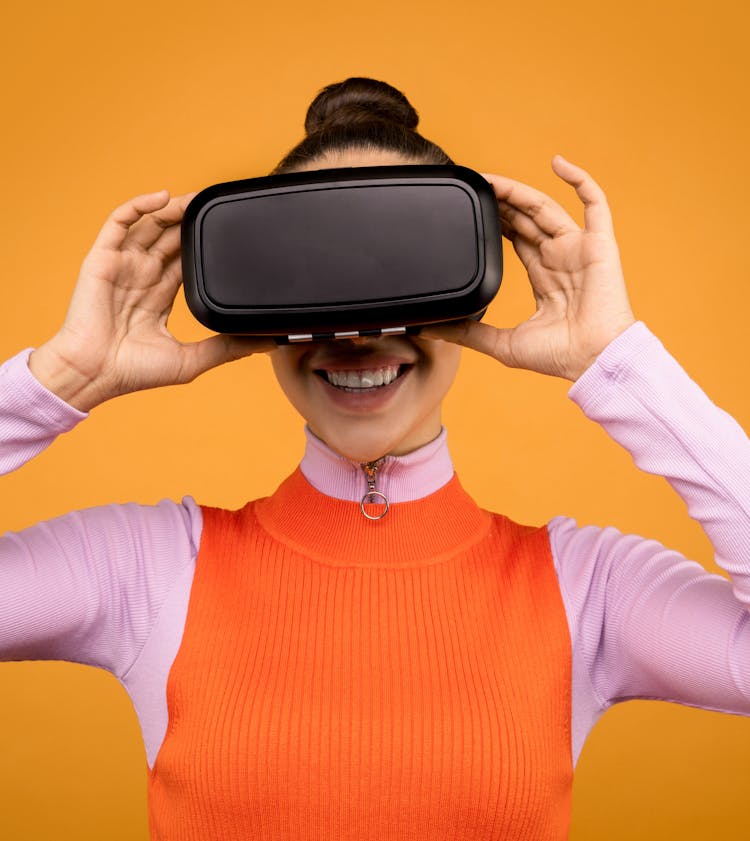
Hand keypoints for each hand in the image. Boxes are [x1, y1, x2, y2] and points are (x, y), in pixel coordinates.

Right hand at [29, 190, 273, 410]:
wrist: (94, 374)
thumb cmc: (134, 372)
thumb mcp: (192, 360)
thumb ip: (228, 348)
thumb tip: (267, 343)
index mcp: (159, 295)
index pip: (186, 260)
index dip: (204, 244)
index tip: (229, 233)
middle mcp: (141, 276)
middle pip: (171, 237)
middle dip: (192, 220)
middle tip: (217, 205)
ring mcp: (122, 265)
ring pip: (150, 225)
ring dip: (173, 209)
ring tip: (197, 197)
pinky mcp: (103, 259)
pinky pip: (120, 222)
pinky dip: (140, 206)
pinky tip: (163, 198)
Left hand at [423, 156, 635, 380]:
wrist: (594, 361)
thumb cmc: (559, 356)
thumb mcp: (502, 344)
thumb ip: (467, 333)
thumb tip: (430, 330)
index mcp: (543, 276)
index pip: (515, 238)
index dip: (495, 221)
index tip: (471, 208)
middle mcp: (560, 257)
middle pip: (525, 218)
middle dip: (499, 202)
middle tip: (472, 187)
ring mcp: (579, 248)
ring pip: (545, 207)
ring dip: (518, 191)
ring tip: (490, 179)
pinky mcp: (599, 244)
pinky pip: (595, 203)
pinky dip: (579, 180)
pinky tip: (557, 162)